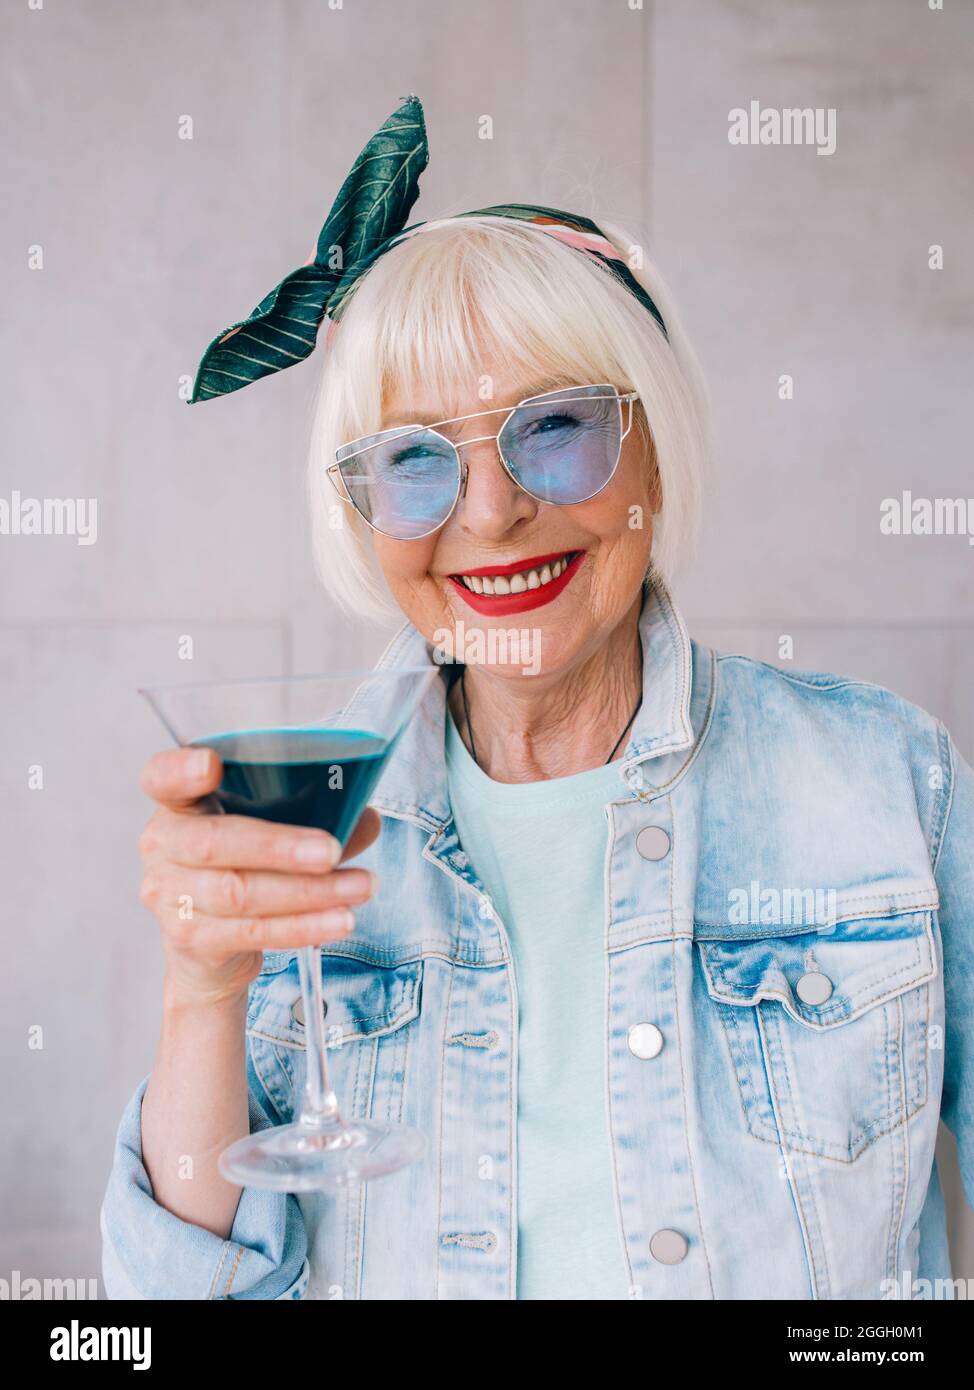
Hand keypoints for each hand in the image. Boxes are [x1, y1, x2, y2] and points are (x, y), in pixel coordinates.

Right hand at [138, 747, 380, 1006]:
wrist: (212, 946)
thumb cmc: (244, 866)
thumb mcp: (270, 830)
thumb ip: (312, 817)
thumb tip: (366, 819)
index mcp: (178, 804)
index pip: (161, 778)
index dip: (180, 771)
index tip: (210, 764)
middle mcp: (164, 846)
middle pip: (213, 843)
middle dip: (279, 847)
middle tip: (331, 851)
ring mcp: (171, 896)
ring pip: (240, 893)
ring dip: (308, 892)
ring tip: (360, 886)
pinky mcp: (192, 940)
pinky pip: (252, 932)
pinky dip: (302, 926)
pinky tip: (339, 919)